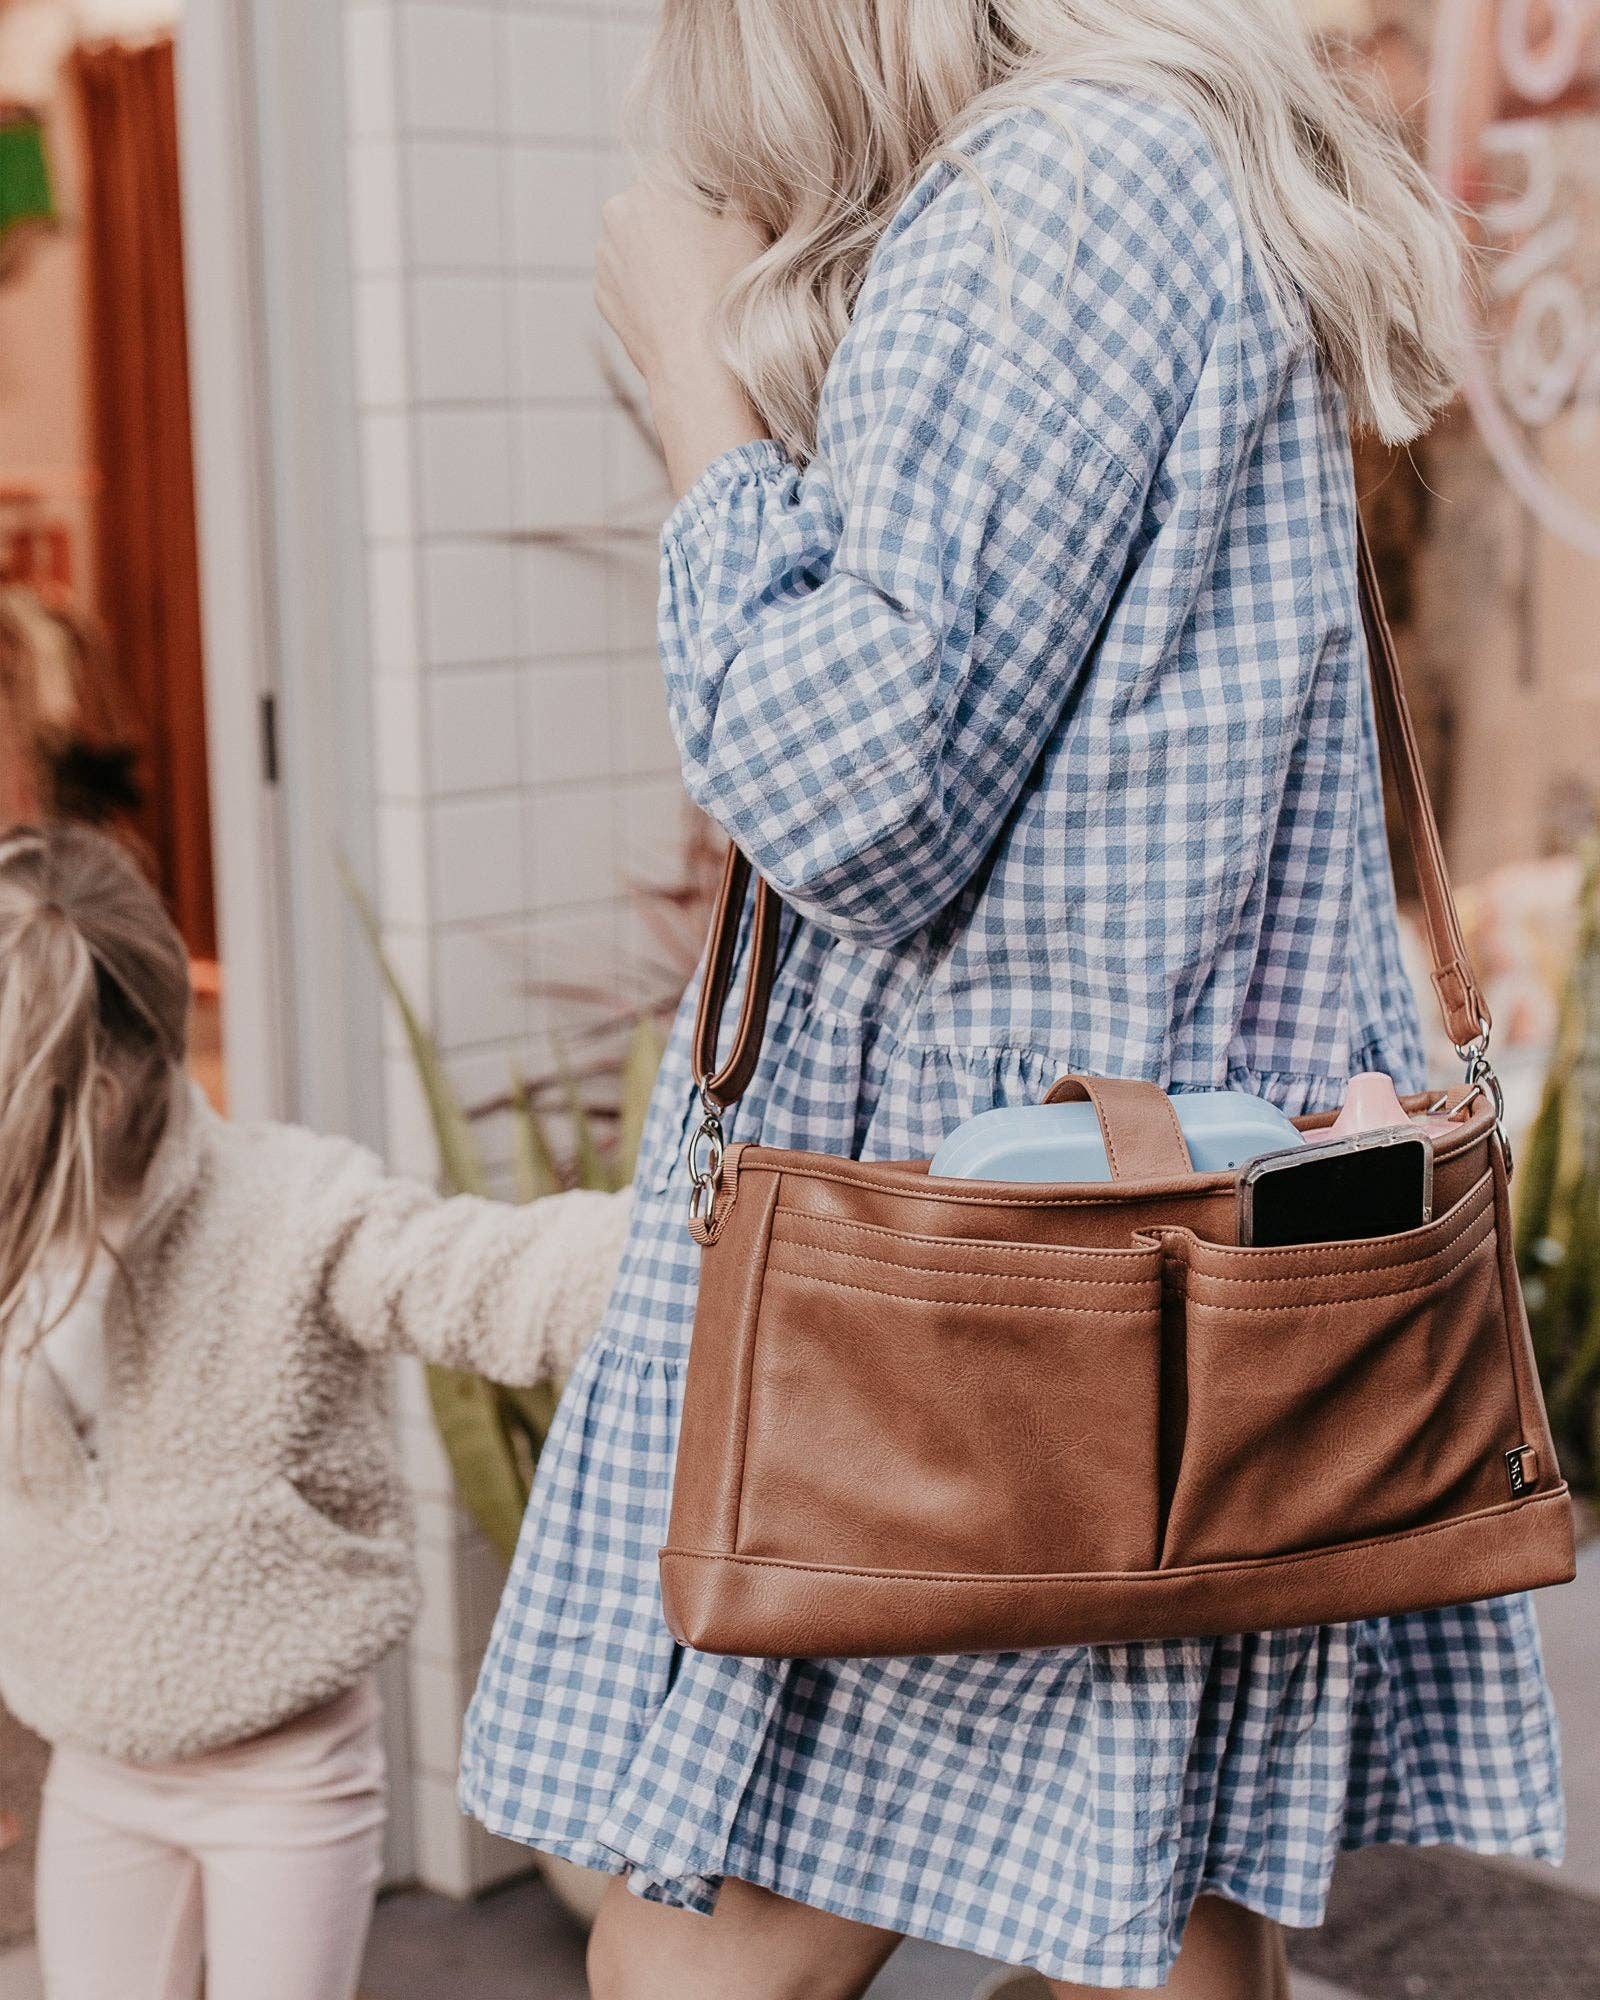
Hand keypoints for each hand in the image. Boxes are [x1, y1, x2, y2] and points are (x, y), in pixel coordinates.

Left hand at [597, 176, 767, 497]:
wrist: (694, 367)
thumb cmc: (726, 291)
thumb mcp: (751, 224)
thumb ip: (744, 184)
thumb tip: (744, 169)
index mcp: (652, 185)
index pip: (686, 163)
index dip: (714, 187)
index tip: (731, 214)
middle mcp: (616, 213)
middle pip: (660, 201)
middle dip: (685, 216)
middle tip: (717, 250)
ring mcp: (605, 257)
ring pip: (642, 239)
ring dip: (665, 249)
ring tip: (697, 281)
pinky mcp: (603, 295)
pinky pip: (630, 276)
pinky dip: (650, 283)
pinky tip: (677, 303)